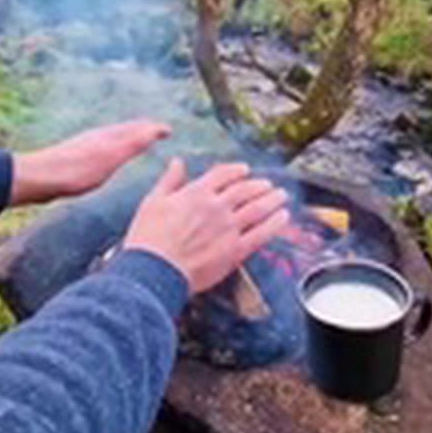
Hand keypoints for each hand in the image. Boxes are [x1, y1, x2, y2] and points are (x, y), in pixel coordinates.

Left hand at [9, 121, 170, 205]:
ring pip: (113, 138)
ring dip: (128, 138)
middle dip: (143, 129)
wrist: (38, 178)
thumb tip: (155, 128)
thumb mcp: (110, 157)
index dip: (154, 128)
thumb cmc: (74, 171)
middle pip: (125, 129)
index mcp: (108, 136)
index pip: (138, 127)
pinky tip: (107, 158)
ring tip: (136, 142)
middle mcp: (98, 137)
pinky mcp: (77, 158)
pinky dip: (114, 148)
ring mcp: (86, 146)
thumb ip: (133, 143)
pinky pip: (103, 148)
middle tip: (157, 132)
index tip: (169, 130)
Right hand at [123, 159, 290, 293]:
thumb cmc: (148, 239)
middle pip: (246, 190)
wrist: (154, 270)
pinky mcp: (235, 251)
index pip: (223, 174)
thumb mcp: (153, 201)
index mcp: (196, 193)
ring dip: (272, 200)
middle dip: (259, 185)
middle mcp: (216, 207)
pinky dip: (275, 224)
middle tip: (268, 185)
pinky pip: (261, 234)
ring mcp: (228, 229)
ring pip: (258, 208)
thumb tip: (177, 162)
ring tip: (281, 196)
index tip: (244, 170)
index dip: (237, 171)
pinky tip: (283, 218)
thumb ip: (169, 180)